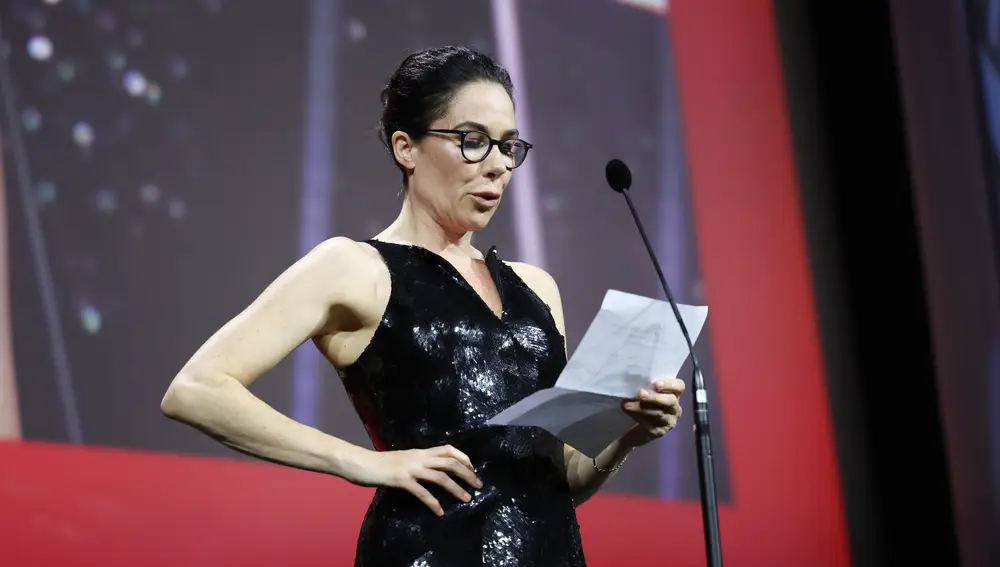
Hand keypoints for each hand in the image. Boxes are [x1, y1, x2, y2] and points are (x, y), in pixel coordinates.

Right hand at [350, 445, 482, 516]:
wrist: (361, 463)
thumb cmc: (380, 463)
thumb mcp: (404, 459)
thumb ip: (418, 463)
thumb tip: (431, 471)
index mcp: (420, 452)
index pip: (448, 449)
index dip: (463, 457)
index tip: (472, 468)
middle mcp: (418, 458)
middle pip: (449, 462)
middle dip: (467, 473)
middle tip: (478, 485)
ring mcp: (411, 469)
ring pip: (440, 477)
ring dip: (456, 488)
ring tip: (467, 498)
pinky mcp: (402, 480)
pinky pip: (422, 493)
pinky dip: (433, 502)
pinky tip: (439, 512)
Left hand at [620, 378, 684, 447]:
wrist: (642, 425)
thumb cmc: (647, 403)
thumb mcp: (649, 393)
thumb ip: (647, 387)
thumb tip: (633, 383)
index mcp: (675, 395)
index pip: (680, 386)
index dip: (670, 384)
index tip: (656, 384)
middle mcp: (675, 408)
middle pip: (670, 401)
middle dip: (655, 397)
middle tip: (641, 394)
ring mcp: (669, 421)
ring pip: (658, 413)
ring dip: (641, 408)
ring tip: (627, 404)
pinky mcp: (660, 431)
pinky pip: (650, 424)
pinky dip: (637, 416)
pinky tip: (628, 411)